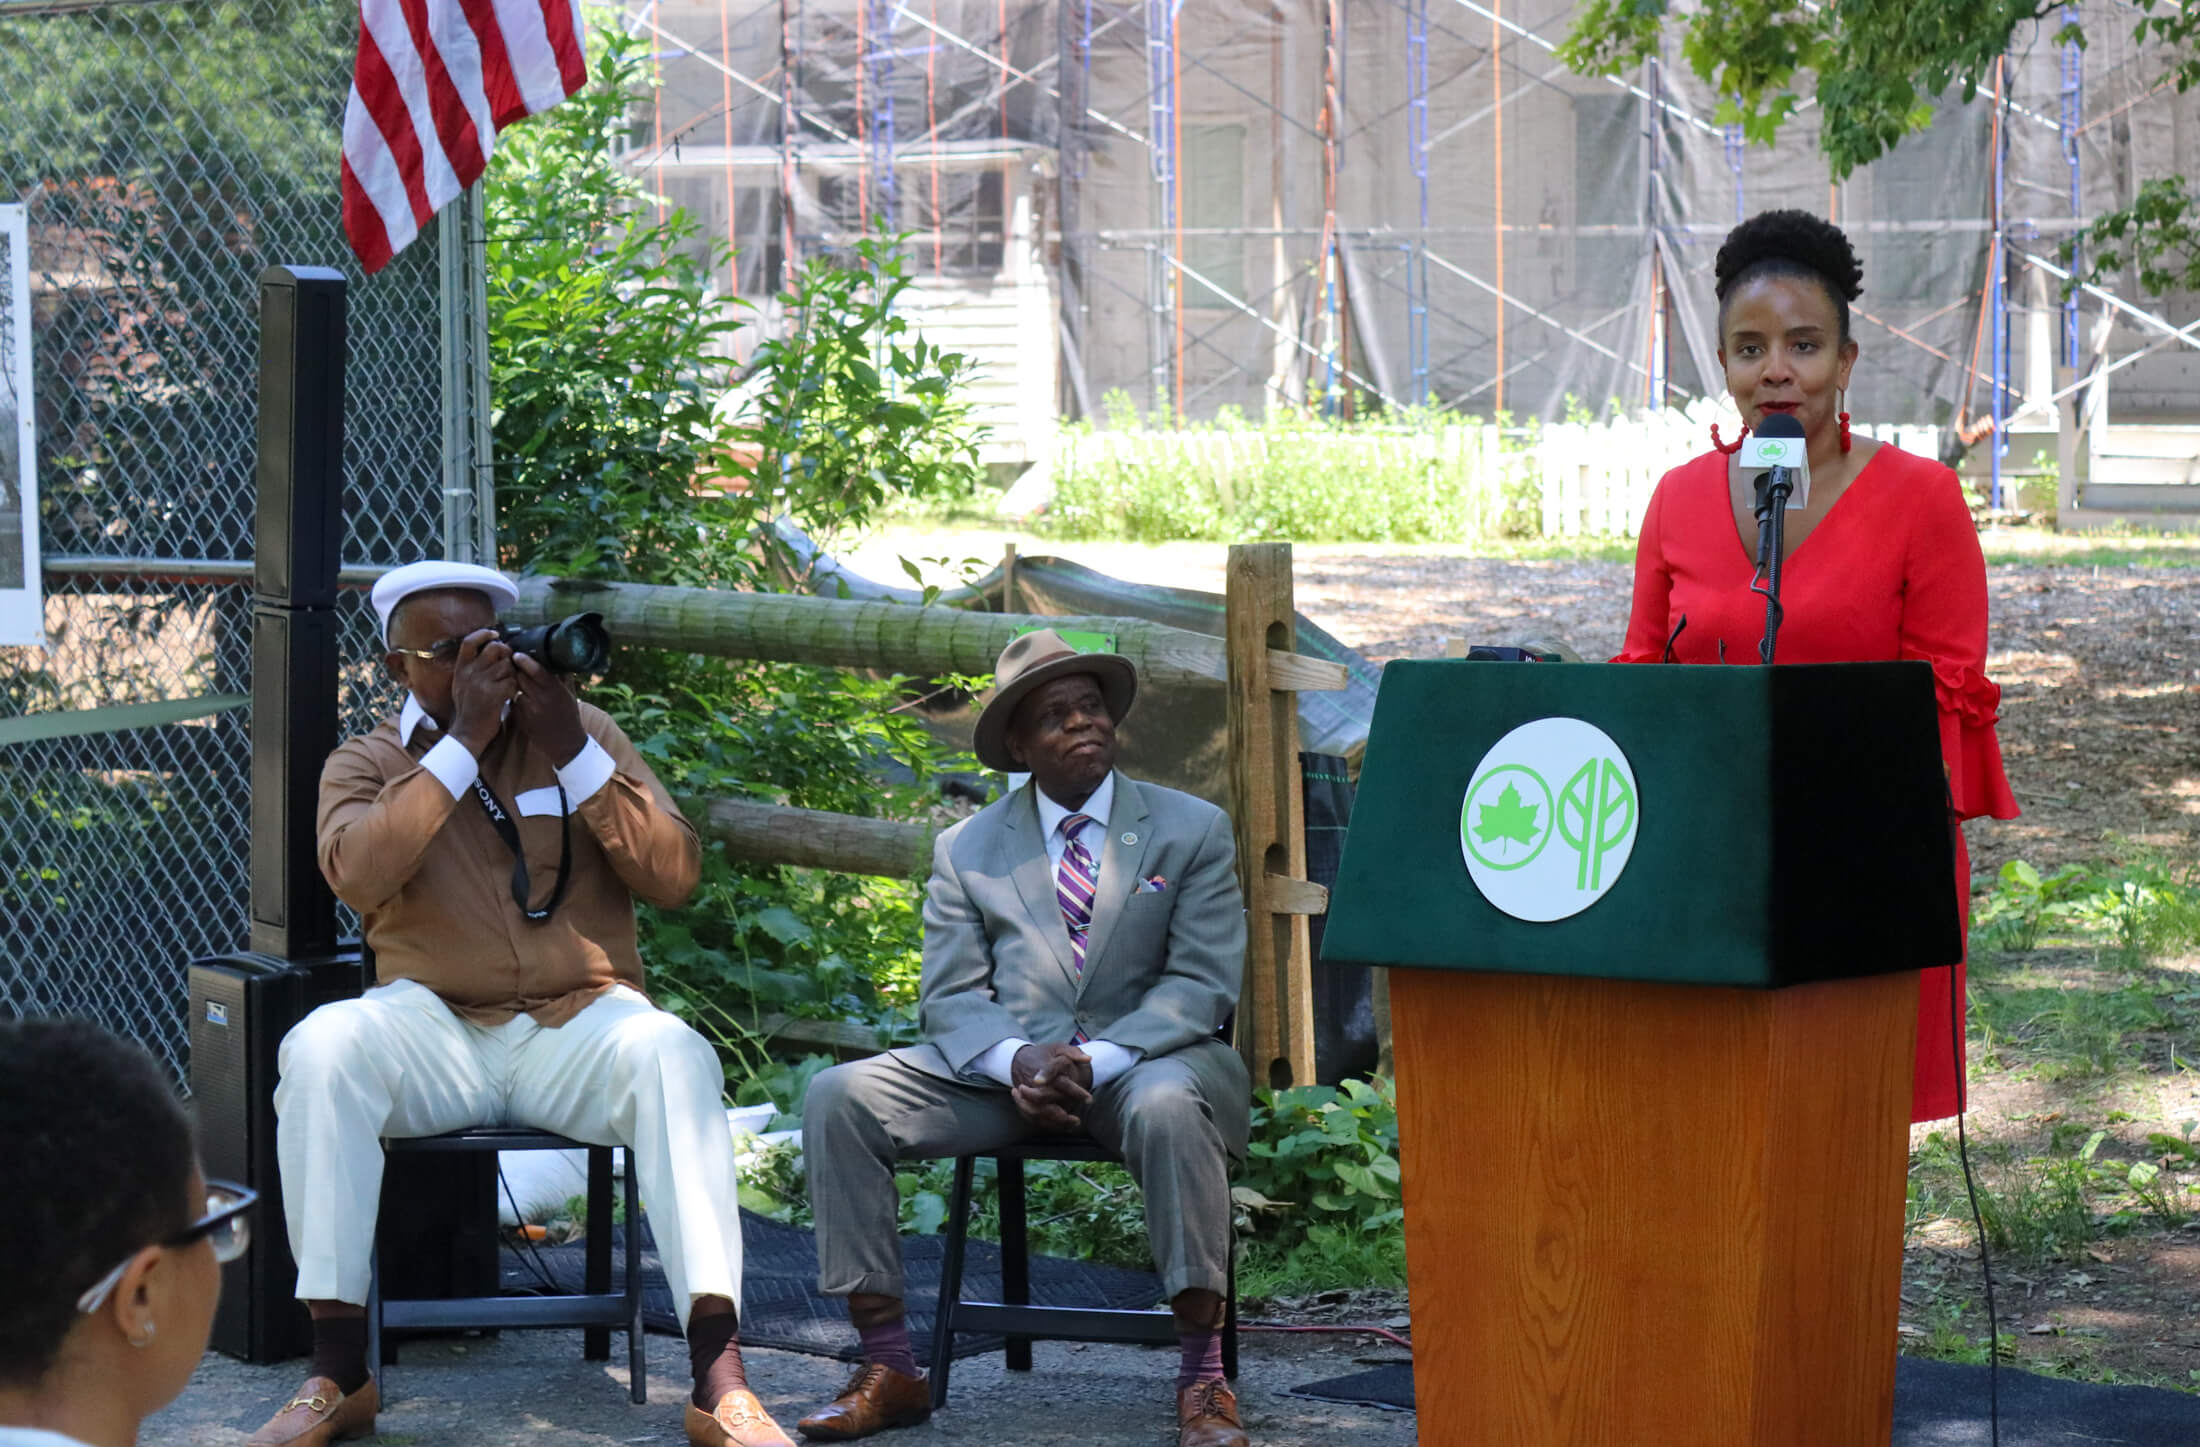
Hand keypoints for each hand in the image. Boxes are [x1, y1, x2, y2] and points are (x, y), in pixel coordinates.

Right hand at [449, 630, 516, 755]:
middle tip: (508, 665)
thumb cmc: (469, 708)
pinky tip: (508, 696)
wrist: (468, 732)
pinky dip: (514, 689)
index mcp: (461, 669)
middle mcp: (469, 673)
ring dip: (512, 674)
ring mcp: (480, 683)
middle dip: (507, 654)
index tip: (495, 634)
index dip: (483, 634)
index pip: (469, 642)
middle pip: (495, 648)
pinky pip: (512, 682)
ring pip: (507, 666)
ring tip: (507, 685)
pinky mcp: (493, 695)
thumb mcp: (462, 684)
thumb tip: (490, 648)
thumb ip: (472, 667)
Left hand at [511, 651, 587, 765]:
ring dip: (515, 685)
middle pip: (521, 678)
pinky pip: (513, 703)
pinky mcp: (521, 719)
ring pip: (514, 690)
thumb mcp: (570, 695)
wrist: (565, 743)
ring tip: (518, 683)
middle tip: (514, 666)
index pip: (536, 671)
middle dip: (517, 671)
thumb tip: (556, 659)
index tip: (517, 654)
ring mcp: (530, 710)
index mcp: (556, 691)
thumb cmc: (569, 715)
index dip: (525, 660)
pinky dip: (515, 699)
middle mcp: (542, 699)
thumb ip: (563, 677)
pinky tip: (521, 700)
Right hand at [1010, 1043, 1091, 1131]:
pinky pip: (1032, 1117)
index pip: (1060, 1082)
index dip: (1074, 1091)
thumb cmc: (1043, 1055)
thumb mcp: (1058, 1048)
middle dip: (1062, 1112)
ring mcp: (1026, 1094)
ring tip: (1074, 1123)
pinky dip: (1047, 1124)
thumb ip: (1074, 1052)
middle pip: (1047, 1101)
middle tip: (1078, 1119)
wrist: (1019, 1060)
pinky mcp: (1023, 1103)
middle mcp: (1033, 1083)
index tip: (1089, 1099)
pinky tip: (1063, 1126)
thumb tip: (1089, 1059)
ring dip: (1056, 1121)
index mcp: (1044, 1068)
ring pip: (1038, 1112)